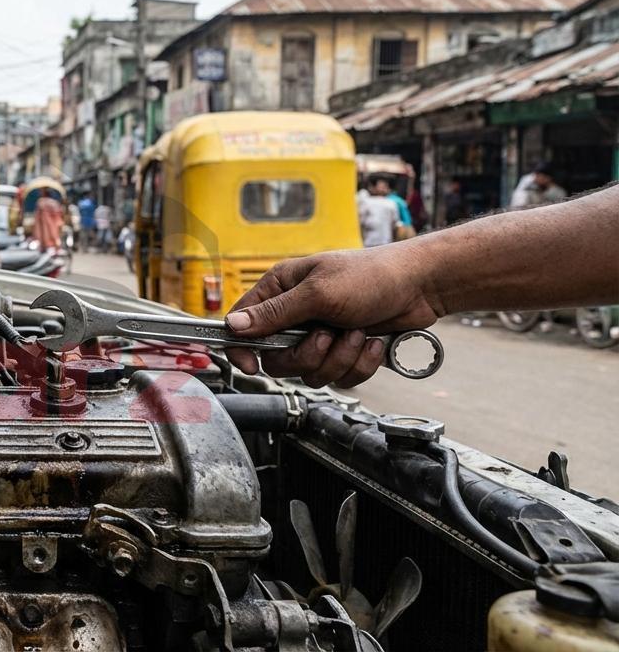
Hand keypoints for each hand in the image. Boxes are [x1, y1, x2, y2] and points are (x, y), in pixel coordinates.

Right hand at [224, 245, 442, 387]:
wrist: (420, 287)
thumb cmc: (371, 276)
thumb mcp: (318, 293)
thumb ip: (274, 313)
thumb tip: (233, 325)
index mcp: (281, 290)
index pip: (242, 325)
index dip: (242, 348)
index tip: (251, 364)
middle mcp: (296, 315)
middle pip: (277, 359)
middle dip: (307, 355)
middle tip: (326, 336)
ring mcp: (319, 335)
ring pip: (309, 372)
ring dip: (338, 358)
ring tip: (356, 333)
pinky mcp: (343, 351)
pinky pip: (338, 377)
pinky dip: (358, 364)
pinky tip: (370, 341)